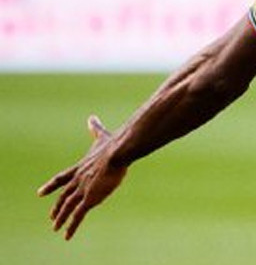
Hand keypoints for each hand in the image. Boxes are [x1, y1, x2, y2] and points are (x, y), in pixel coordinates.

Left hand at [38, 116, 127, 239]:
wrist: (118, 152)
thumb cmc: (113, 145)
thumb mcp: (102, 137)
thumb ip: (95, 129)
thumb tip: (91, 117)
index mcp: (80, 167)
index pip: (61, 178)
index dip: (51, 186)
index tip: (41, 193)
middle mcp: (78, 179)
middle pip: (64, 195)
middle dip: (57, 206)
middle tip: (51, 217)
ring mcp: (83, 189)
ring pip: (68, 207)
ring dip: (61, 219)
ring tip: (56, 228)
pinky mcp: (90, 198)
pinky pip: (78, 216)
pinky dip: (71, 226)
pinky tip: (67, 236)